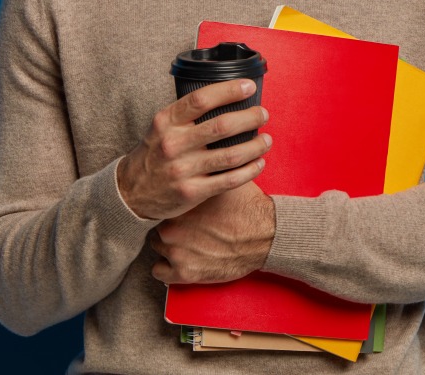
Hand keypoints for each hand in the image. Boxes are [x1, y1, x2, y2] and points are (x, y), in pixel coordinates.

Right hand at [116, 78, 271, 220]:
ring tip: (267, 140)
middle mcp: (173, 144)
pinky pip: (229, 180)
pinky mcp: (192, 192)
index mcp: (166, 122)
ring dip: (256, 146)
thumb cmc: (155, 153)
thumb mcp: (161, 127)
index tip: (249, 87)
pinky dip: (250, 170)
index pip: (201, 99)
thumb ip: (187, 114)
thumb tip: (228, 96)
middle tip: (263, 114)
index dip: (229, 90)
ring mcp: (182, 170)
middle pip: (222, 126)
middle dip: (250, 117)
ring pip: (231, 155)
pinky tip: (259, 163)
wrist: (129, 193)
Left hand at [148, 181, 275, 284]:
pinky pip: (159, 272)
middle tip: (192, 228)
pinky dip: (169, 268)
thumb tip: (205, 151)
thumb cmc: (248, 208)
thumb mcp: (227, 180)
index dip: (176, 208)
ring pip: (158, 248)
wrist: (266, 235)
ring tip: (191, 244)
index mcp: (180, 204)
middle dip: (174, 227)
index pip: (165, 205)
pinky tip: (184, 260)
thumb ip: (209, 171)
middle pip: (160, 226)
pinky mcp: (184, 273)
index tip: (185, 212)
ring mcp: (176, 252)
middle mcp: (172, 228)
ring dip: (171, 247)